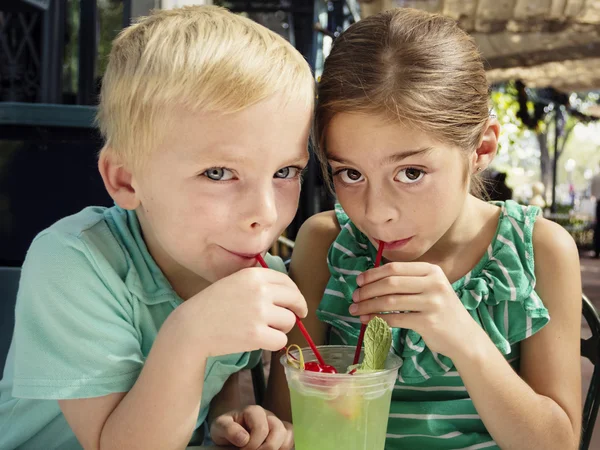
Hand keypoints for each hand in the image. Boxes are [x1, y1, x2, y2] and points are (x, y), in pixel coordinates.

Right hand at [183, 267, 307, 355]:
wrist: (193, 327)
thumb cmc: (212, 305)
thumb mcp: (234, 282)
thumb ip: (258, 283)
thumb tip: (288, 293)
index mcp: (254, 275)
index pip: (287, 282)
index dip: (295, 294)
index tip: (297, 303)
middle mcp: (260, 291)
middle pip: (295, 300)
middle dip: (297, 310)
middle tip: (296, 317)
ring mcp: (259, 313)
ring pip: (289, 322)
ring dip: (281, 328)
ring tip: (264, 329)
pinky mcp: (257, 335)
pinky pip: (281, 340)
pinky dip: (273, 343)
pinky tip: (260, 340)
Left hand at [210, 405, 293, 449]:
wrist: (228, 433)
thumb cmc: (225, 429)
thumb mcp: (219, 427)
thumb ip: (228, 429)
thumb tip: (244, 439)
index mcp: (253, 411)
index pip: (261, 428)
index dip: (253, 444)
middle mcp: (268, 415)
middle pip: (278, 430)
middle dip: (266, 447)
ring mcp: (276, 423)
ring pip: (287, 434)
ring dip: (276, 447)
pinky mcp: (281, 433)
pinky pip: (290, 439)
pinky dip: (284, 447)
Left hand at [350, 262, 480, 358]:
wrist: (465, 338)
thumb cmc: (441, 311)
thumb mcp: (430, 288)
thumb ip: (407, 281)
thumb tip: (370, 280)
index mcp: (431, 270)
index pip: (394, 268)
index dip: (372, 274)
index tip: (358, 281)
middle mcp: (433, 283)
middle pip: (390, 283)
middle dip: (367, 290)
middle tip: (354, 297)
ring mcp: (432, 302)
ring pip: (390, 301)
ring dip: (368, 305)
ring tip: (355, 310)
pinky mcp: (428, 322)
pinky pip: (395, 318)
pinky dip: (377, 319)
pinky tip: (367, 321)